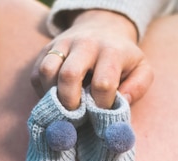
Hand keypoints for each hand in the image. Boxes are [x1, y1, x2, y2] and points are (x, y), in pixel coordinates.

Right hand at [31, 9, 153, 109]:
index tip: (103, 112)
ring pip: (47, 72)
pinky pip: (36, 75)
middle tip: (77, 116)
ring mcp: (61, 45)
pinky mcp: (45, 51)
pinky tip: (57, 97)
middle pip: (69, 75)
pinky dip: (43, 92)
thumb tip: (120, 103)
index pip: (103, 83)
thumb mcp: (141, 69)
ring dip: (53, 97)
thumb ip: (138, 87)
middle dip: (72, 103)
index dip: (102, 105)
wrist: (102, 28)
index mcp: (111, 51)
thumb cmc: (123, 58)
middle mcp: (84, 44)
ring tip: (65, 107)